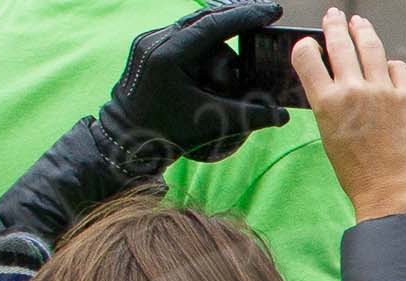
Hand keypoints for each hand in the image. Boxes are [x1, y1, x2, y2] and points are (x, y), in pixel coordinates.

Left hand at [94, 0, 290, 173]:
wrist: (123, 142)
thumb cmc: (164, 134)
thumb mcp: (209, 123)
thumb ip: (248, 116)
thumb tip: (282, 116)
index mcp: (169, 55)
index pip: (215, 24)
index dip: (247, 16)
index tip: (272, 12)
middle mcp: (156, 41)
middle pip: (206, 22)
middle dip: (236, 22)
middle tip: (265, 19)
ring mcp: (149, 42)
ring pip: (195, 31)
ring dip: (216, 46)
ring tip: (223, 81)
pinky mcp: (148, 48)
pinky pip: (182, 38)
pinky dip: (201, 47)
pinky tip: (211, 67)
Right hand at [295, 10, 405, 218]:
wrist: (389, 193)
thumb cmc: (359, 174)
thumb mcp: (330, 136)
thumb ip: (330, 104)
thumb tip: (334, 80)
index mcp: (326, 103)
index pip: (307, 57)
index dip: (306, 46)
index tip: (309, 44)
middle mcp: (353, 91)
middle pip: (340, 42)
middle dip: (334, 25)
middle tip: (333, 16)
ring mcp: (382, 91)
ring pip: (370, 45)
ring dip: (363, 30)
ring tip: (359, 23)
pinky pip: (397, 67)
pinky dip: (390, 65)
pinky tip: (387, 65)